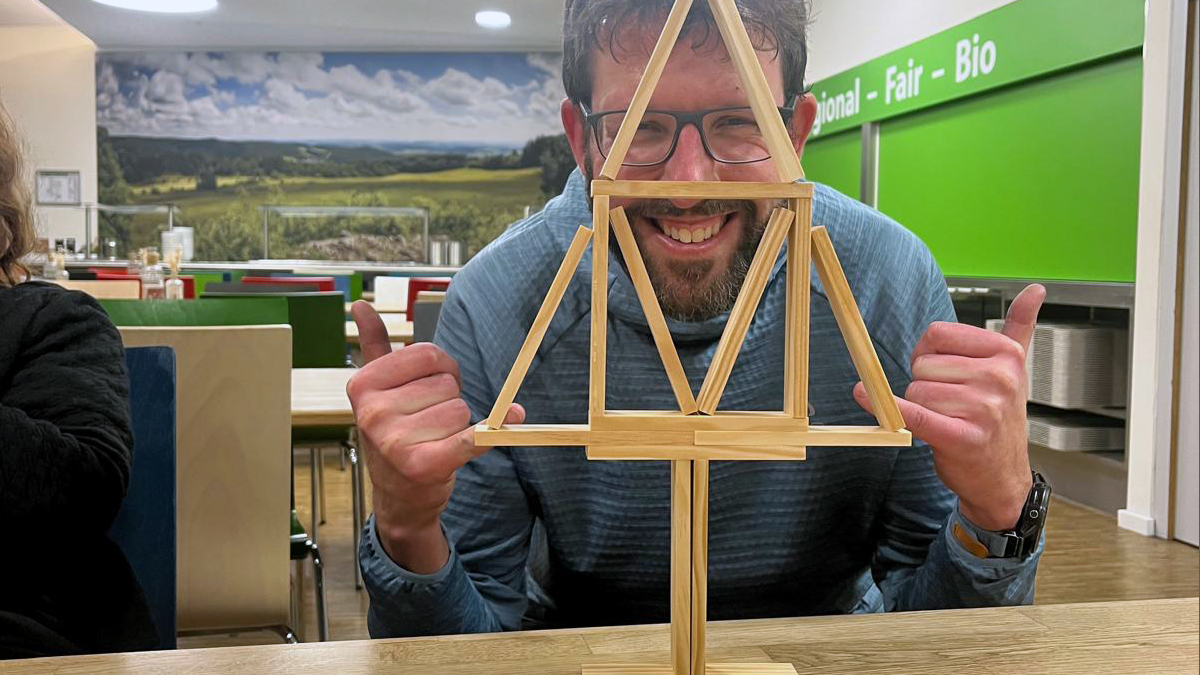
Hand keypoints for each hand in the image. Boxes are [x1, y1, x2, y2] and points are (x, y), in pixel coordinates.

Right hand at [347, 301, 524, 572]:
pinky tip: (480, 439)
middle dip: (447, 400)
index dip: (442, 370)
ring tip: (434, 439)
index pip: (430, 354)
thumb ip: (374, 345)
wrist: (399, 495)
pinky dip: (485, 437)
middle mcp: (373, 413)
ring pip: (461, 410)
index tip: (429, 388)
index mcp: (363, 385)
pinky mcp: (424, 465)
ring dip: (457, 425)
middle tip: (428, 423)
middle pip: (447, 384)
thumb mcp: (379, 389)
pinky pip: (471, 438)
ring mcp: (395, 441)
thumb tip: (360, 305)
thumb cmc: (394, 433)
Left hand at [853, 285, 1045, 529]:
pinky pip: (911, 413)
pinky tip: (862, 396)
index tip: (943, 370)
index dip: (928, 352)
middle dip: (926, 383)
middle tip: (950, 404)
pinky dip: (884, 406)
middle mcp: (999, 378)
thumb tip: (1035, 289)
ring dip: (920, 407)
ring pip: (916, 390)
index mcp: (1007, 354)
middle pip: (924, 364)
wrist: (1003, 478)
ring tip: (947, 420)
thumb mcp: (1015, 369)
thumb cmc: (999, 420)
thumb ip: (1020, 326)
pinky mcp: (961, 438)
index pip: (937, 334)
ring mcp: (983, 409)